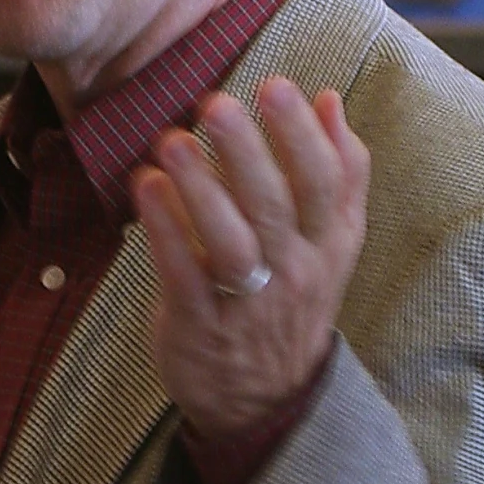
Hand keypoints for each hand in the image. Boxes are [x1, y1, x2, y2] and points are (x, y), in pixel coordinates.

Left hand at [131, 77, 368, 443]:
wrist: (267, 398)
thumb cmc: (292, 296)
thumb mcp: (333, 240)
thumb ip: (339, 171)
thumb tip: (330, 98)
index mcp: (330, 242)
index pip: (327, 182)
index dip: (304, 135)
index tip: (278, 85)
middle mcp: (295, 270)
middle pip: (276, 206)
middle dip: (247, 151)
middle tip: (217, 102)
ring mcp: (248, 302)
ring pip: (230, 243)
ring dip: (200, 189)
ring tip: (170, 140)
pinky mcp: (200, 324)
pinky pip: (184, 274)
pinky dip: (165, 231)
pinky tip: (144, 187)